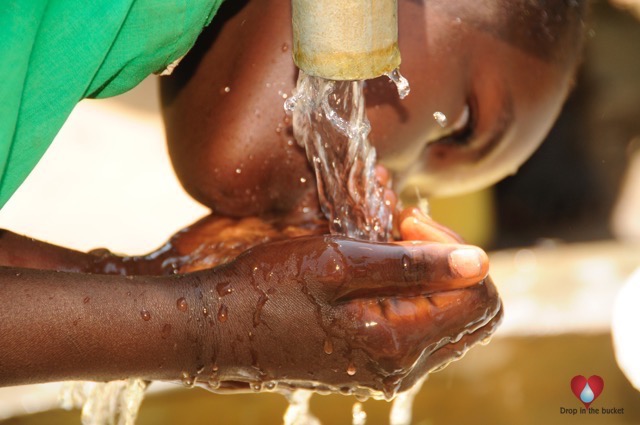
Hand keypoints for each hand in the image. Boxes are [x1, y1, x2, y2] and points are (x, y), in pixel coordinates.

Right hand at [200, 219, 500, 397]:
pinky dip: (410, 296)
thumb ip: (412, 263)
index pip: (479, 298)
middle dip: (449, 264)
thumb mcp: (339, 261)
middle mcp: (401, 367)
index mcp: (399, 342)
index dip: (456, 250)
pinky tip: (375, 273)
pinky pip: (418, 332)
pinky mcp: (370, 366)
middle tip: (404, 232)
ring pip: (446, 322)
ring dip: (428, 278)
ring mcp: (385, 371)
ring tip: (384, 248)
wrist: (217, 330)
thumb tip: (479, 261)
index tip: (409, 223)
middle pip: (470, 314)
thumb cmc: (268, 288)